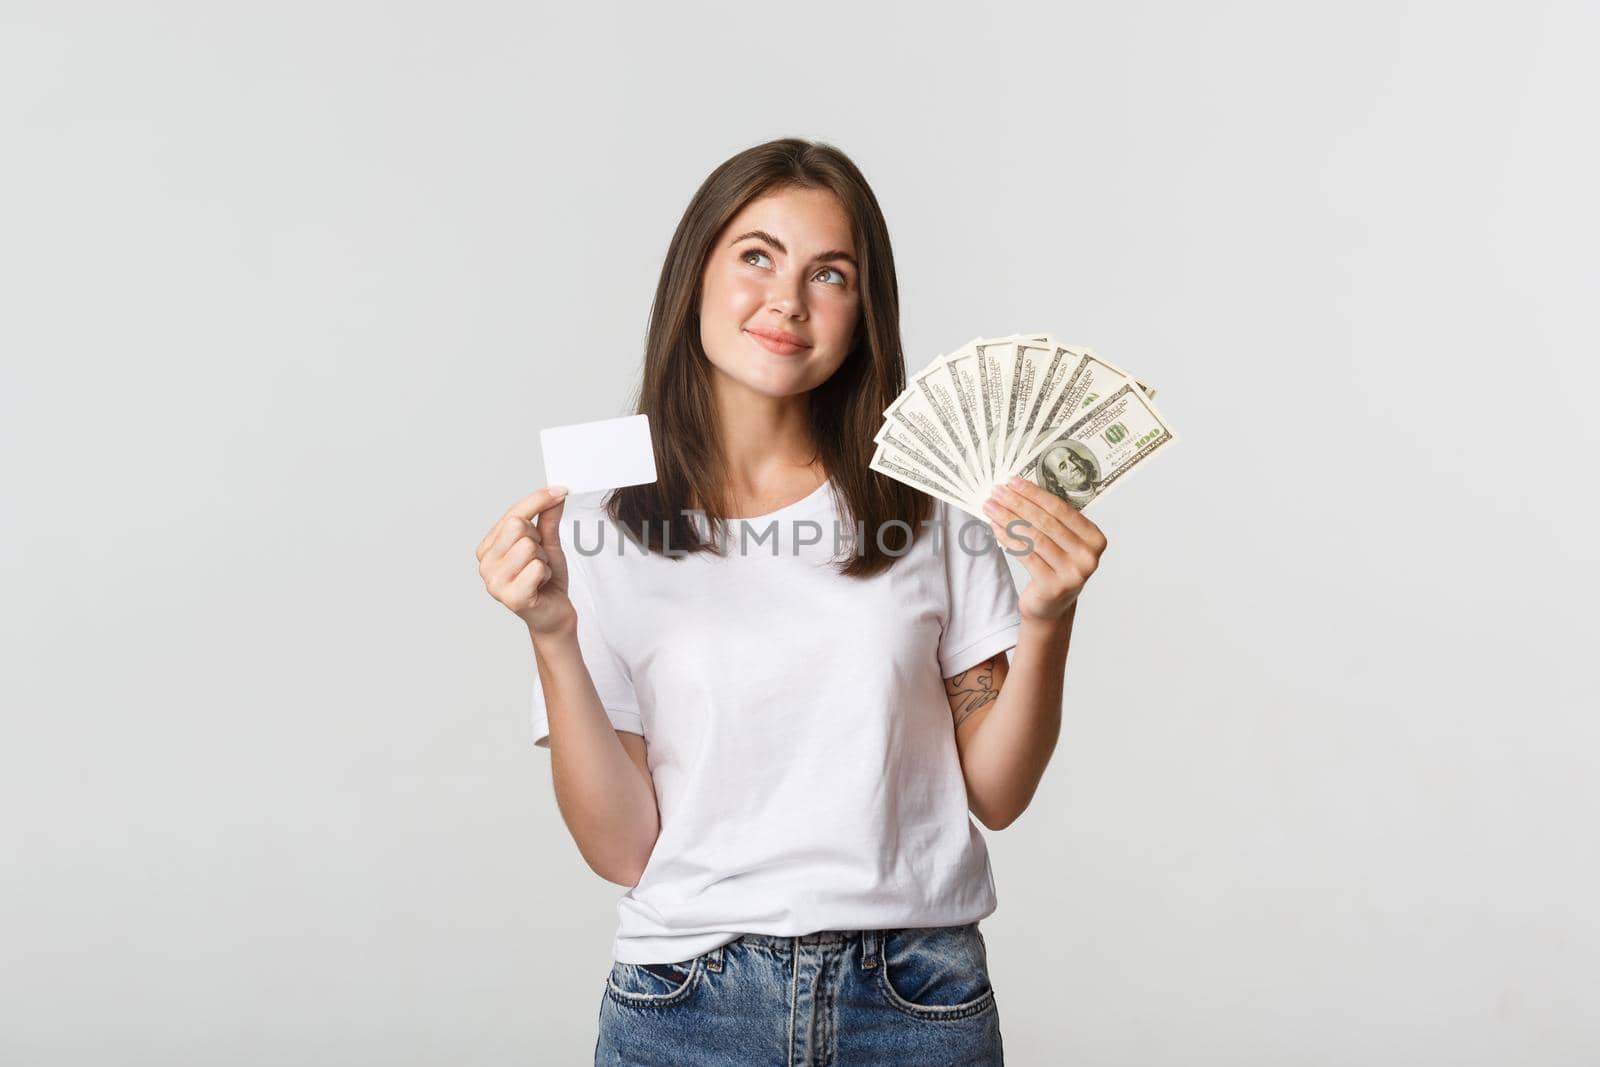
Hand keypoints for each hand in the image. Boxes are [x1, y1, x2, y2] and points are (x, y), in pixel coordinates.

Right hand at [475, 486, 575, 635]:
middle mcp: (485, 564)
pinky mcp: (510, 597)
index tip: (561, 490)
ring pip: (528, 546)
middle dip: (539, 540)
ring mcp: (494, 582)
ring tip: (539, 573)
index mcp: (488, 547)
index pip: (513, 513)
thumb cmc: (547, 580)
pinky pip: (537, 567)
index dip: (538, 500)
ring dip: (543, 560)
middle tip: (540, 558)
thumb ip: (547, 517)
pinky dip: (546, 574)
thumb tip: (556, 492)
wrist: (554, 614)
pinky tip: (540, 585)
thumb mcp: (548, 543)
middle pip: (517, 526)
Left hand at [982, 475, 1107, 622]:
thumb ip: (1052, 519)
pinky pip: (1025, 555)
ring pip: (1034, 537)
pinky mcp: (1053, 586)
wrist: (1051, 606)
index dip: (1035, 494)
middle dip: (1018, 503)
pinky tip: (995, 527)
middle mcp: (1088, 556)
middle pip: (1046, 522)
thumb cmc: (1055, 565)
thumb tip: (1019, 488)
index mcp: (1095, 538)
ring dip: (1008, 519)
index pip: (1061, 509)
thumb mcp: (1062, 541)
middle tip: (997, 491)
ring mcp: (1072, 573)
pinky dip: (1008, 538)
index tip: (1013, 482)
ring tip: (990, 507)